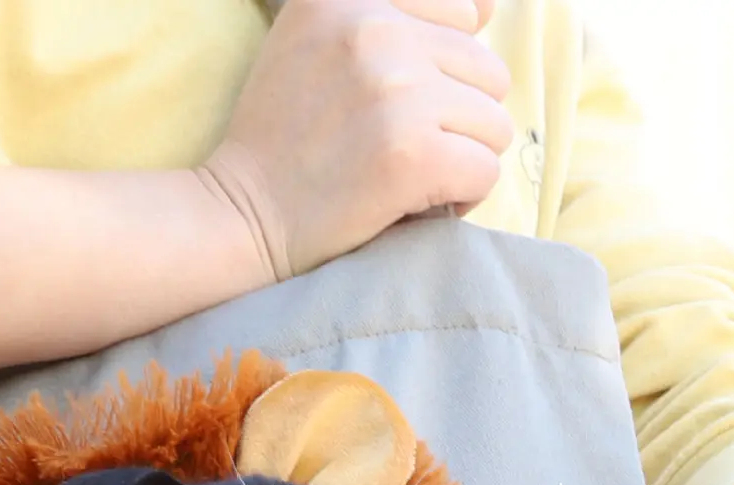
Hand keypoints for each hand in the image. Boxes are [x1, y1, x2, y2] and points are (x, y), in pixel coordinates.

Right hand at [202, 0, 513, 278]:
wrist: (240, 214)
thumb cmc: (283, 138)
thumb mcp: (314, 39)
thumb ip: (389, 13)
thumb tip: (489, 8)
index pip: (463, 15)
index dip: (443, 72)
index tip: (398, 106)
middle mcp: (374, 29)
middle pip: (486, 72)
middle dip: (457, 118)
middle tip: (402, 148)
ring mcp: (397, 92)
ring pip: (493, 122)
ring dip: (462, 157)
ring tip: (408, 174)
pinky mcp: (413, 154)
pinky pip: (485, 170)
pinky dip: (462, 196)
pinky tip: (417, 201)